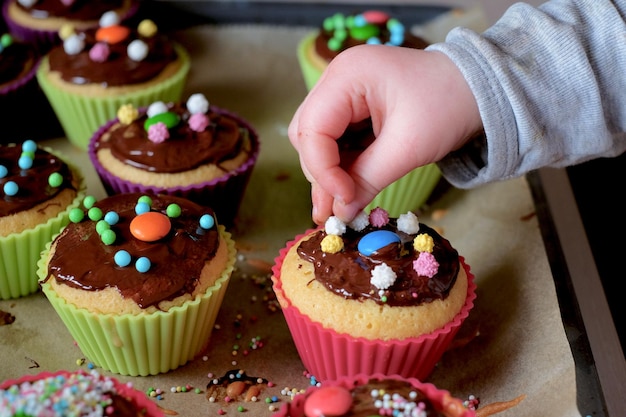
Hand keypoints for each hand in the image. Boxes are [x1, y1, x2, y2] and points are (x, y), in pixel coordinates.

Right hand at [289, 44, 481, 223]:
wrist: (480, 88)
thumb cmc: (449, 105)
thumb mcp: (409, 147)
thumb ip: (368, 179)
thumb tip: (340, 214)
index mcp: (348, 75)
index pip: (312, 129)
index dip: (322, 170)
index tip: (344, 201)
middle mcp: (338, 79)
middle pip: (307, 134)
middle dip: (321, 173)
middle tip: (336, 211)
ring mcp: (344, 92)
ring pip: (317, 140)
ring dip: (328, 173)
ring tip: (343, 206)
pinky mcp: (353, 107)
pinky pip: (335, 141)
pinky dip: (341, 166)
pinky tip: (351, 188)